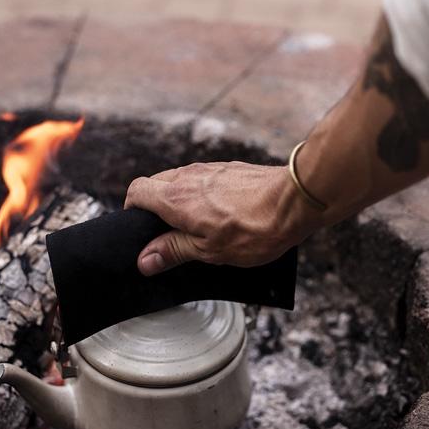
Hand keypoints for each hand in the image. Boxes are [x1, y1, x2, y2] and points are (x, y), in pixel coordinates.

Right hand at [124, 161, 316, 275]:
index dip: (133, 210)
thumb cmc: (255, 228)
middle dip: (157, 209)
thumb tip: (144, 259)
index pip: (137, 192)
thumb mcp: (209, 251)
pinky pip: (204, 180)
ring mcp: (209, 169)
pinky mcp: (229, 169)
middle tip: (170, 235)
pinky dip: (202, 195)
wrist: (295, 201)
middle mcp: (188, 177)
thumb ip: (173, 250)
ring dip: (181, 202)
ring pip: (181, 182)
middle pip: (157, 185)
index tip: (141, 229)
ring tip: (199, 227)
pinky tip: (221, 215)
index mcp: (175, 198)